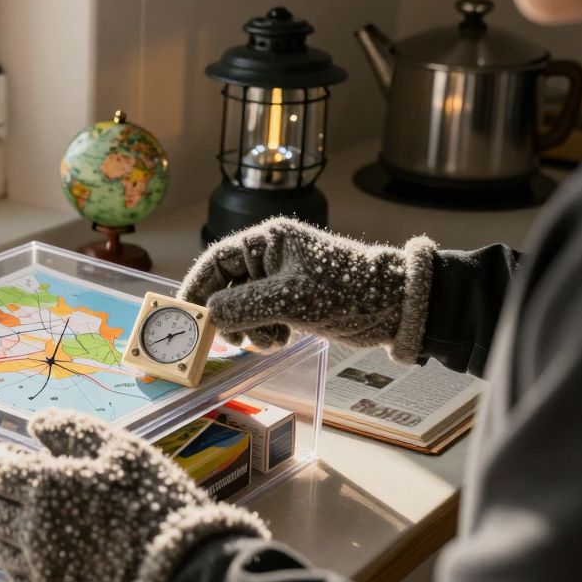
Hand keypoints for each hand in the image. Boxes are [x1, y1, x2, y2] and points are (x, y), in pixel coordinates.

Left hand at [0, 410, 268, 581]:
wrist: (180, 567)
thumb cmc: (153, 500)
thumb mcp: (119, 449)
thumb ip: (72, 431)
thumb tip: (35, 424)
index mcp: (45, 487)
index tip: (11, 456)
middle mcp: (33, 529)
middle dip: (0, 493)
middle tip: (19, 486)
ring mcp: (41, 568)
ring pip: (1, 547)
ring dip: (8, 528)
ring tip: (30, 518)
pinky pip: (18, 578)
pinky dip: (21, 560)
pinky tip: (42, 550)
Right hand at [177, 217, 435, 363]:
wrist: (397, 307)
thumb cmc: (348, 292)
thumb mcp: (292, 299)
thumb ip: (244, 305)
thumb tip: (209, 315)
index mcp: (268, 241)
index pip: (216, 260)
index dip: (196, 287)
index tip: (184, 316)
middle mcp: (270, 257)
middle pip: (226, 286)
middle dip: (227, 315)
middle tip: (232, 340)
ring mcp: (280, 280)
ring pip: (241, 306)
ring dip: (249, 328)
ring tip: (271, 340)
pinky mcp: (291, 301)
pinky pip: (260, 317)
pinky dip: (264, 332)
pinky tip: (282, 339)